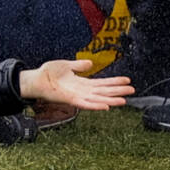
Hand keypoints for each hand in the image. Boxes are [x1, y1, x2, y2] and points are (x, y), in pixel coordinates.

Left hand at [18, 59, 133, 111]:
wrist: (36, 79)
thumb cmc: (49, 74)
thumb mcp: (67, 65)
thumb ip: (79, 65)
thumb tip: (91, 63)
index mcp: (83, 83)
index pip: (103, 83)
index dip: (115, 82)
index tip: (127, 80)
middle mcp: (83, 91)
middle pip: (104, 91)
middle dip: (118, 91)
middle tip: (132, 90)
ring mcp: (78, 96)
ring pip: (98, 99)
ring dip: (111, 100)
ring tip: (124, 100)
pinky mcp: (71, 100)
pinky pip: (86, 104)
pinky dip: (96, 105)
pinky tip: (106, 106)